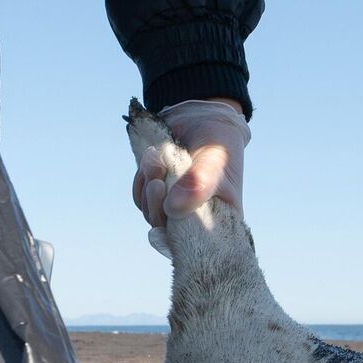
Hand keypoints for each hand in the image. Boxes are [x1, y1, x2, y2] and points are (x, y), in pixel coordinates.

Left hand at [134, 99, 249, 228]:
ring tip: (157, 159)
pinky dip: (141, 181)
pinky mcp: (159, 195)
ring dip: (148, 187)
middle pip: (168, 231)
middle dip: (157, 204)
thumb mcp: (213, 159)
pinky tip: (151, 163)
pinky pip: (141, 199)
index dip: (181, 237)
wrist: (199, 116)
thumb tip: (172, 210)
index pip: (199, 246)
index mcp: (220, 220)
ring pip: (152, 214)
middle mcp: (197, 220)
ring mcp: (176, 208)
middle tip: (158, 178)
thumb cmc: (217, 141)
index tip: (171, 215)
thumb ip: (199, 182)